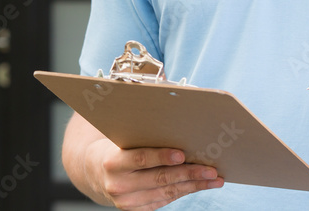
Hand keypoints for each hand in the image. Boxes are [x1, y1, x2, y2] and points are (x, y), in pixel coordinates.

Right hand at [85, 139, 222, 209]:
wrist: (95, 172)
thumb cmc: (115, 147)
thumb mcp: (121, 137)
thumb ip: (142, 130)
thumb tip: (171, 108)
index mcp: (111, 162)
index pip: (141, 159)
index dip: (162, 157)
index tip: (183, 154)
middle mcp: (118, 185)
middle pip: (159, 178)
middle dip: (189, 174)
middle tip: (211, 169)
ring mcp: (127, 201)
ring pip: (167, 192)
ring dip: (194, 186)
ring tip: (214, 179)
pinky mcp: (136, 210)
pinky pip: (165, 200)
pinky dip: (184, 192)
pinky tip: (199, 185)